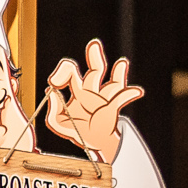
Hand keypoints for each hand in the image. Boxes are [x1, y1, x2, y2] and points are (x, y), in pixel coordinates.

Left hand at [45, 40, 143, 163]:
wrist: (93, 143)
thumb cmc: (75, 130)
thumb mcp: (57, 123)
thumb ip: (52, 109)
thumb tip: (50, 92)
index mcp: (76, 91)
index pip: (70, 73)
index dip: (62, 72)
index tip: (55, 82)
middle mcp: (92, 91)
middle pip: (95, 70)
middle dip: (95, 56)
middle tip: (94, 44)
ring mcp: (104, 98)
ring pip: (112, 81)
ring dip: (118, 71)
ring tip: (122, 63)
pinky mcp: (113, 108)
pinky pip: (122, 99)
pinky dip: (129, 95)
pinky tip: (136, 91)